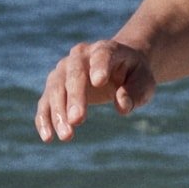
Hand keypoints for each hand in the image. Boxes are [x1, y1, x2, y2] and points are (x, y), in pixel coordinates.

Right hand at [35, 40, 156, 141]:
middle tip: (78, 120)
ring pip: (55, 89)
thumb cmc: (135, 74)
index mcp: (106, 50)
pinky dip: (44, 119)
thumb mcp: (144, 82)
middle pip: (74, 75)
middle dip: (74, 98)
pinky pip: (45, 102)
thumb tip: (122, 107)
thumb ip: (135, 92)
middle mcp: (80, 56)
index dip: (99, 67)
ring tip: (67, 136)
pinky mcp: (55, 87)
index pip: (101, 55)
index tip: (99, 81)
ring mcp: (64, 70)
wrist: (121, 65)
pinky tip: (47, 137)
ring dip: (58, 113)